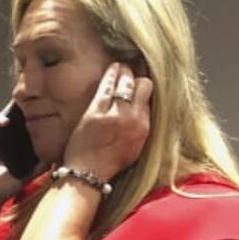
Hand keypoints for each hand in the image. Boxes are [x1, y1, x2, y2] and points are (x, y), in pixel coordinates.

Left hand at [63, 63, 151, 179]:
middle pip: (143, 87)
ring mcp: (114, 115)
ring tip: (122, 67)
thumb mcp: (135, 147)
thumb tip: (143, 108)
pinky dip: (111, 75)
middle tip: (131, 73)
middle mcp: (133, 120)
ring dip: (125, 72)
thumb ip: (140, 127)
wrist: (88, 172)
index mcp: (144, 129)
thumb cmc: (110, 163)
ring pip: (126, 83)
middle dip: (137, 78)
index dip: (144, 91)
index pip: (150, 99)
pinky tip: (112, 68)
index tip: (140, 86)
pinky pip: (106, 87)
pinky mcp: (96, 112)